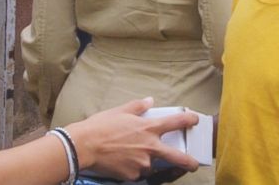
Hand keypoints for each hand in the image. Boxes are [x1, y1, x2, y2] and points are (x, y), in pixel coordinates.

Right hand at [66, 98, 199, 181]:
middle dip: (189, 162)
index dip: (189, 120)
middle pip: (178, 158)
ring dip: (148, 162)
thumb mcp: (120, 111)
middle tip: (193, 164)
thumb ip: (138, 107)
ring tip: (131, 155)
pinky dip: (133, 169)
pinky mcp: (133, 176)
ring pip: (151, 166)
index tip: (195, 120)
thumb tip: (150, 101)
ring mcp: (142, 164)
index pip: (176, 122)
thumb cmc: (100, 126)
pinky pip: (137, 173)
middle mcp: (150, 148)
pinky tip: (121, 162)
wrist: (83, 146)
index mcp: (148, 129)